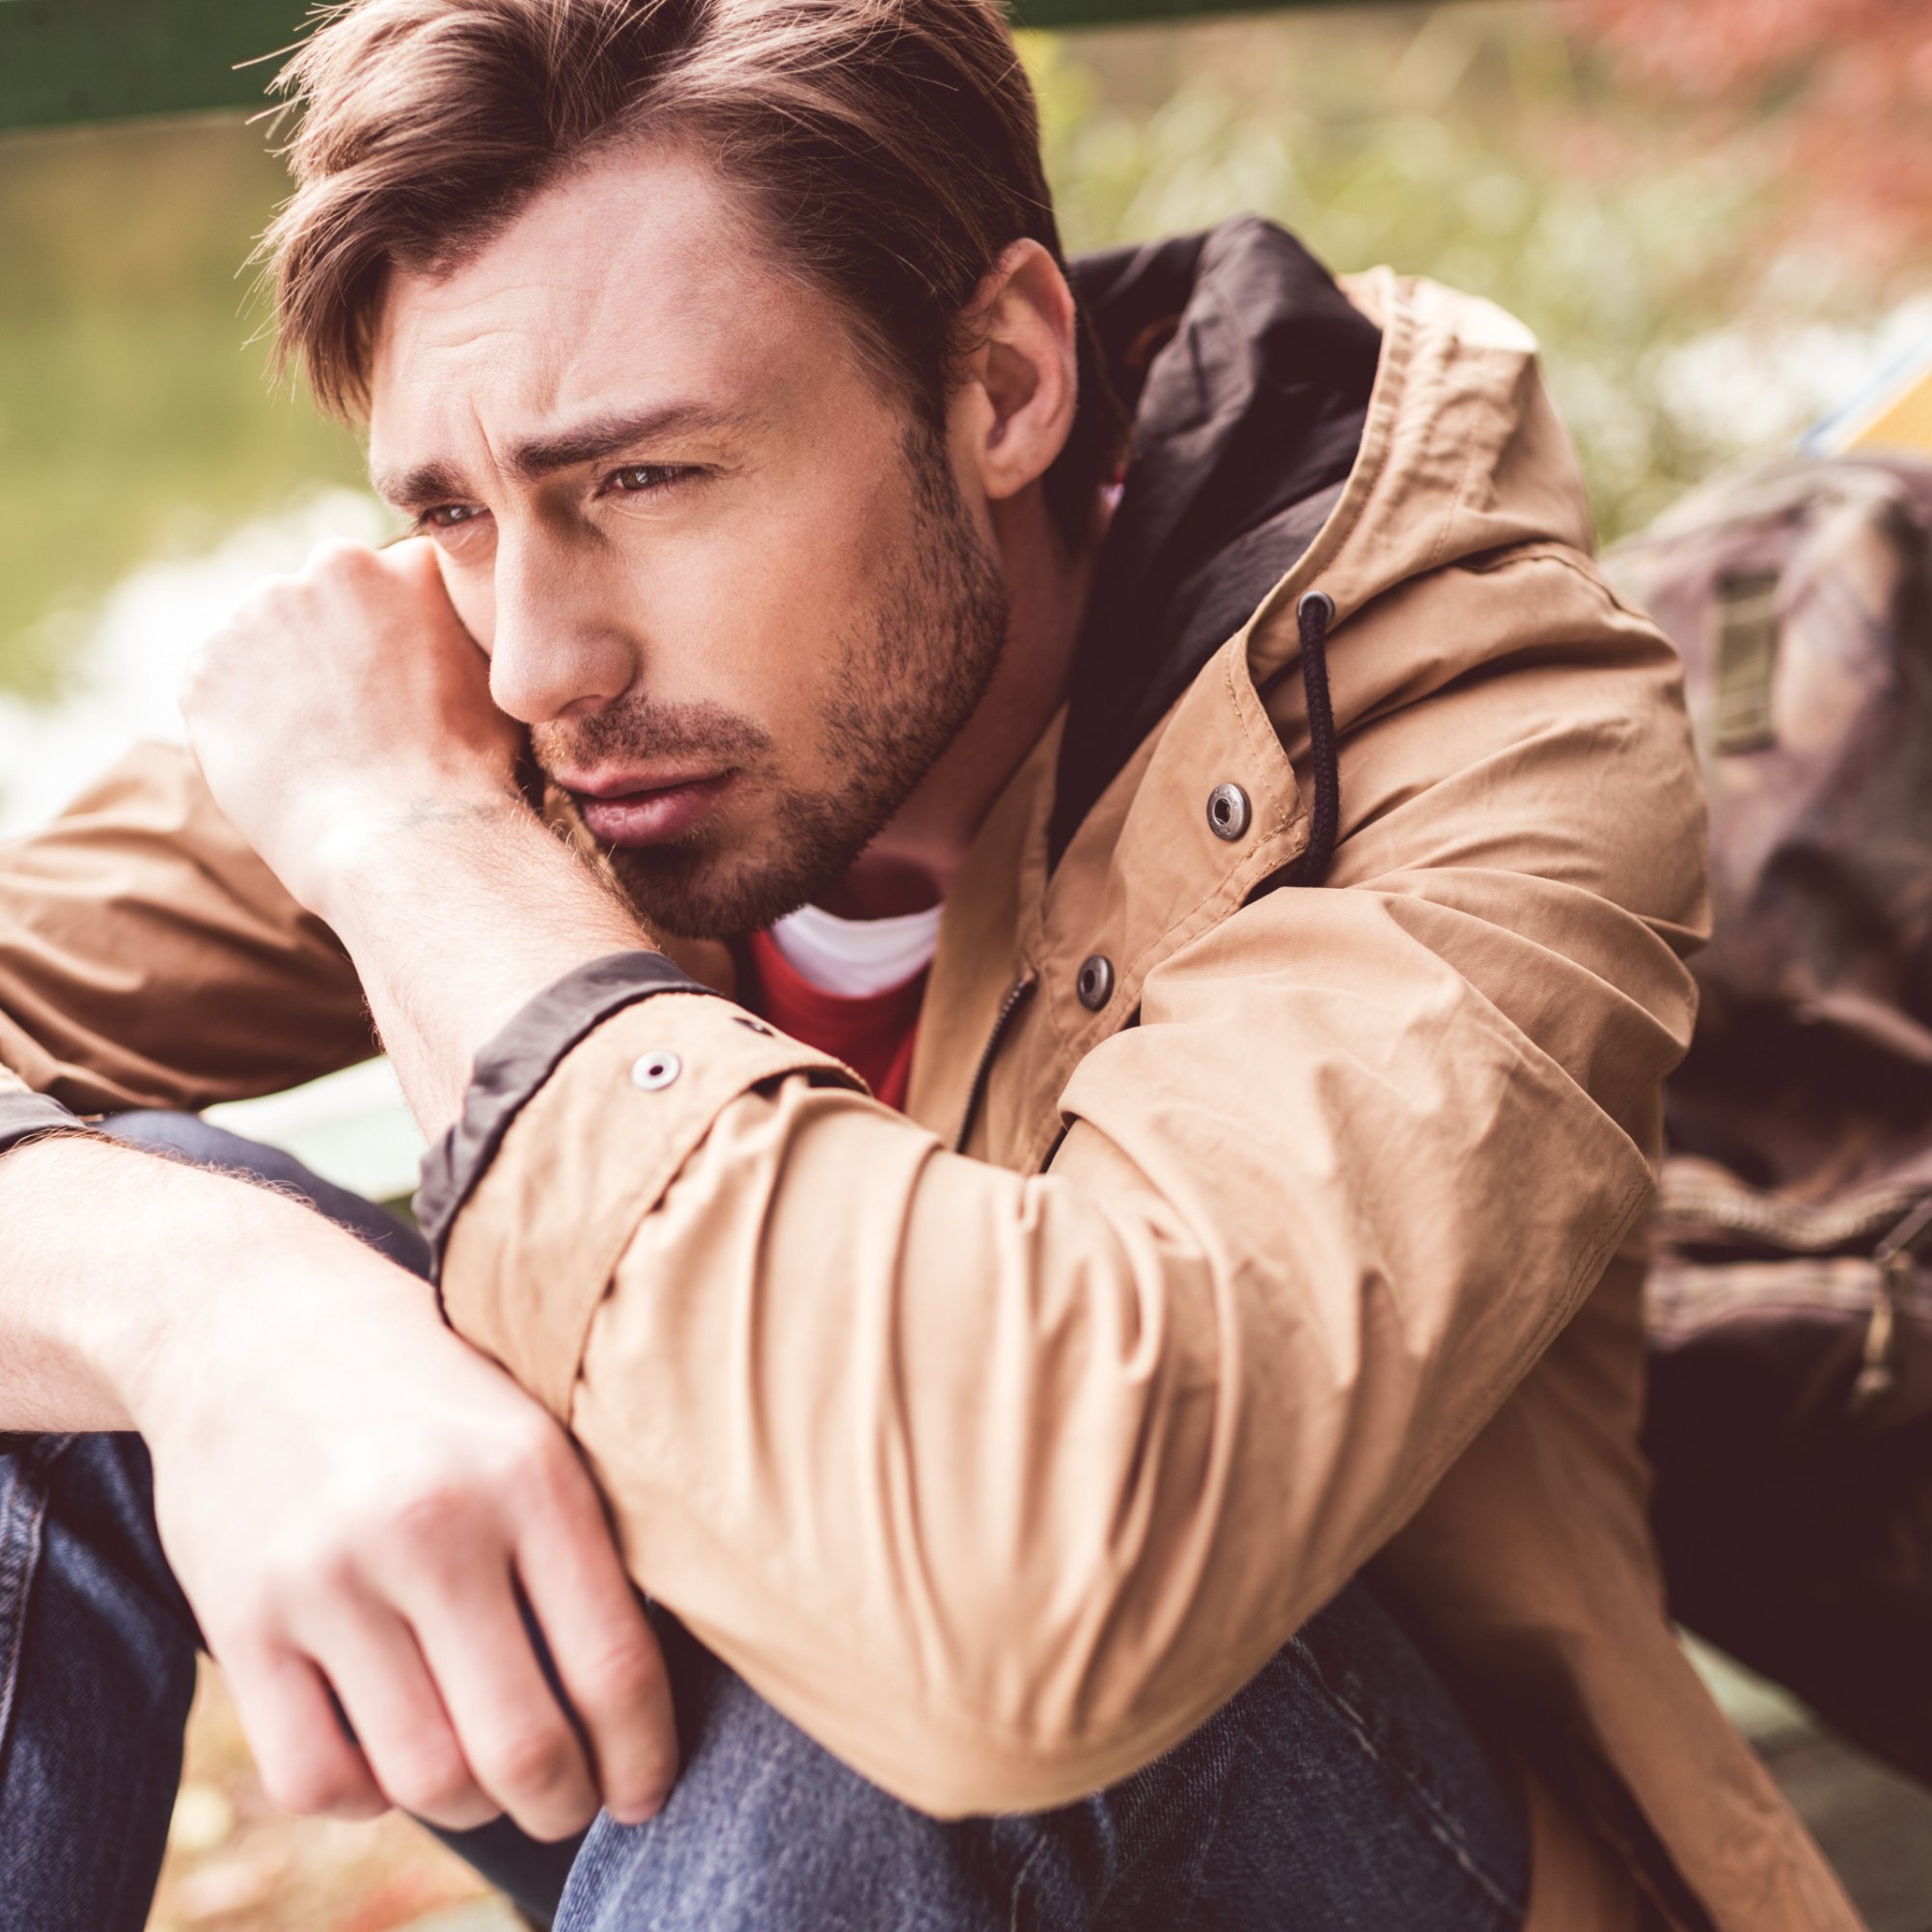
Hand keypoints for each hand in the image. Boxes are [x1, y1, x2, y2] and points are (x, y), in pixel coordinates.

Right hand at [128, 1212, 676, 1839]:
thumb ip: (584, 1534)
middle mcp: (431, 1525)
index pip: (614, 1664)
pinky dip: (365, 1797)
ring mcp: (327, 1576)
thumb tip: (648, 1692)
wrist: (250, 1319)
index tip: (647, 1790)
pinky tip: (388, 1757)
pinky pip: (316, 1776)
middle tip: (571, 1801)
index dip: (643, 1757)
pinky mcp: (241, 1618)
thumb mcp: (528, 1420)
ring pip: (424, 1776)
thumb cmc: (426, 1385)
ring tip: (486, 1777)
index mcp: (529, 1472)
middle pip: (523, 1746)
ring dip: (471, 1805)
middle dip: (563, 1802)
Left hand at [180, 538, 523, 915]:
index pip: (387, 581)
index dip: (392, 635)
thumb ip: (454, 632)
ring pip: (264, 639)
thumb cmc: (466, 773)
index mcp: (405, 566)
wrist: (401, 837)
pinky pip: (218, 688)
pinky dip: (239, 720)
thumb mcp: (492, 679)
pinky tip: (282, 762)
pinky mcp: (206, 666)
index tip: (400, 683)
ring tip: (321, 747)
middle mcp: (330, 569)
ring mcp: (259, 612)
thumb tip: (441, 633)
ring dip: (281, 679)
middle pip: (320, 602)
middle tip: (358, 718)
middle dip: (330, 646)